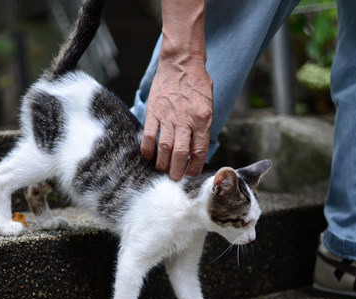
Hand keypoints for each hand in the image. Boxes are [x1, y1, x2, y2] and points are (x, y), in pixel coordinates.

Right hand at [141, 57, 212, 180]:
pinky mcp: (154, 111)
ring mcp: (168, 116)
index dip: (195, 166)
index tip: (190, 174)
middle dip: (177, 171)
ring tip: (162, 170)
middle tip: (174, 179)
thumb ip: (202, 127)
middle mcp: (186, 119)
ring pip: (164, 148)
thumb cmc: (197, 83)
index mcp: (202, 119)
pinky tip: (148, 156)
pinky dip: (147, 149)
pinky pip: (149, 135)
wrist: (181, 62)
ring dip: (163, 163)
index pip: (199, 150)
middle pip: (181, 153)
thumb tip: (196, 149)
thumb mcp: (208, 105)